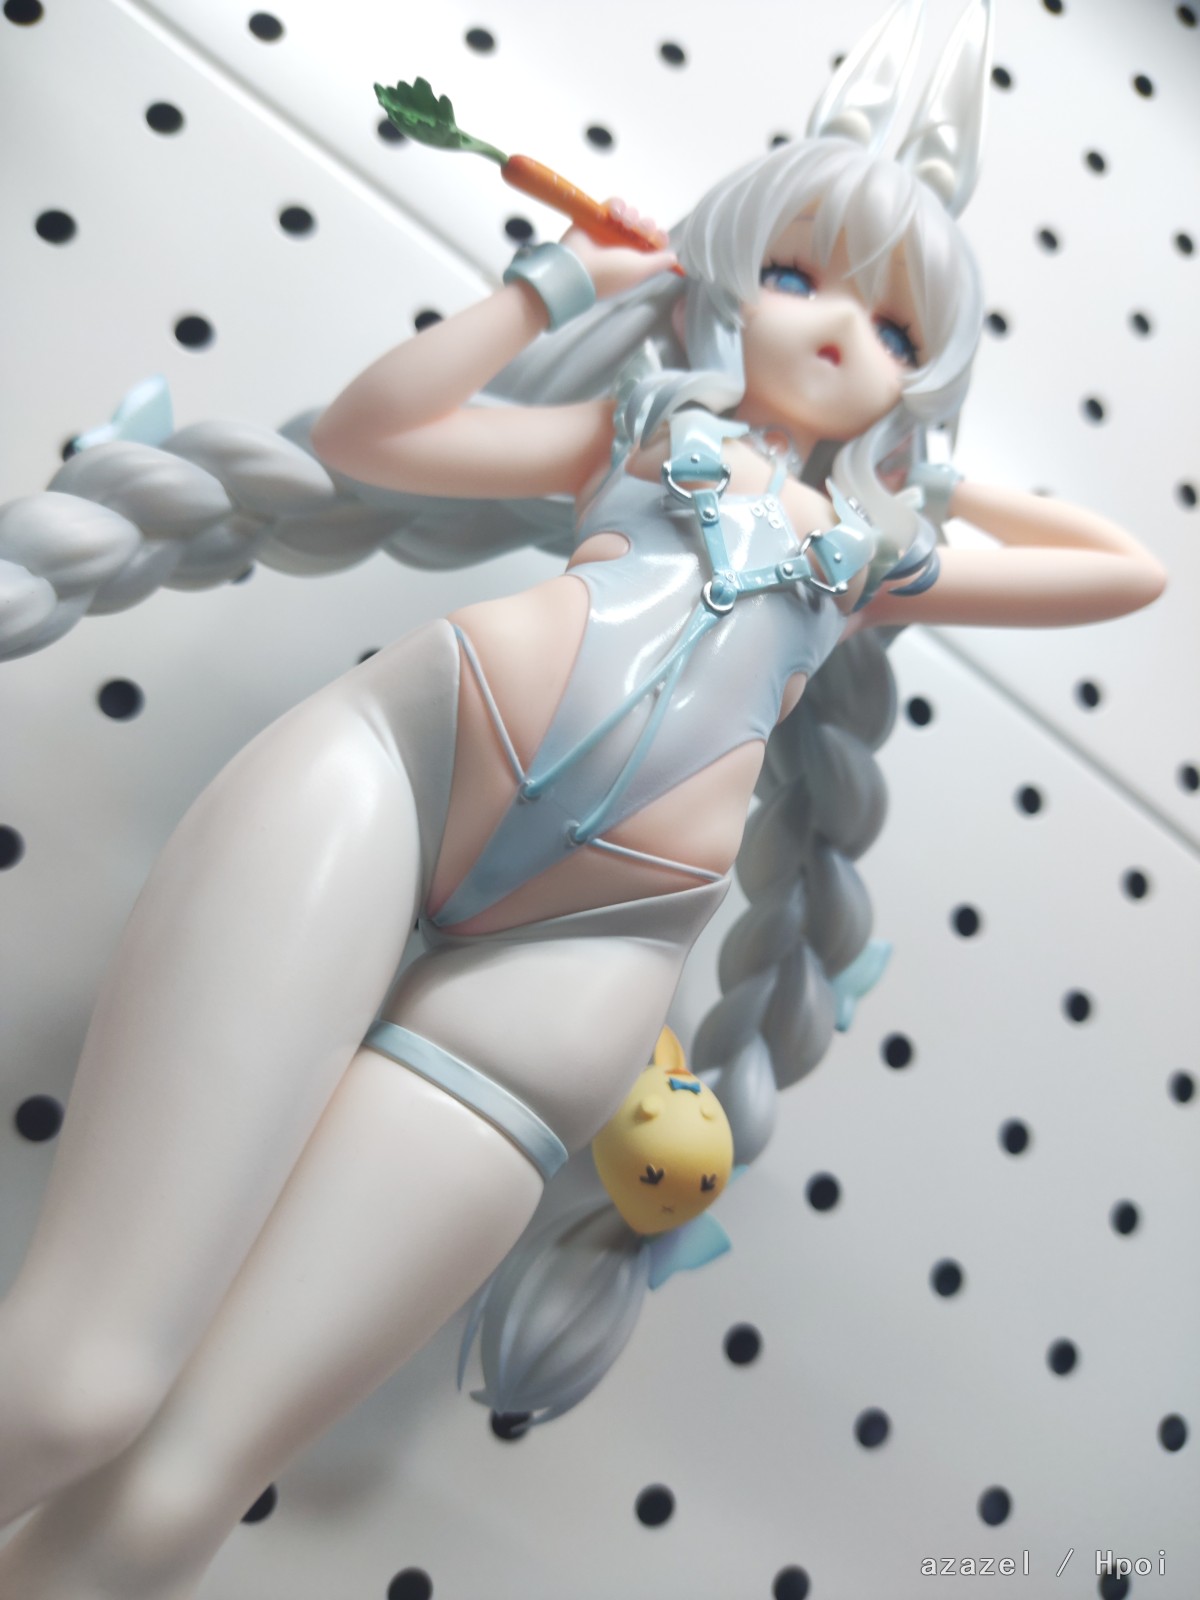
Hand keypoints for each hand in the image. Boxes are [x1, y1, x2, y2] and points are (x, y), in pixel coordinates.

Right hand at [561, 198, 678, 299]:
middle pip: (644, 226)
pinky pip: (614, 204)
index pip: (654, 244)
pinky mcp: (597, 218)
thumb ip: (658, 263)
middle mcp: (624, 246)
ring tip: (623, 223)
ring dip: (631, 215)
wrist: (577, 268)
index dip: (659, 237)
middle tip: (638, 229)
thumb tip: (673, 258)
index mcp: (635, 260)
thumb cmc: (609, 274)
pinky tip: (614, 214)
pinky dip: (617, 205)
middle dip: (645, 225)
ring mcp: (610, 232)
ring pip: (630, 214)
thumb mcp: (639, 270)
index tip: (657, 237)